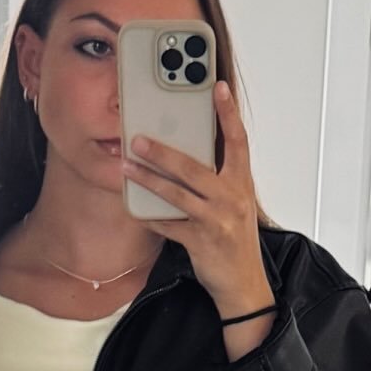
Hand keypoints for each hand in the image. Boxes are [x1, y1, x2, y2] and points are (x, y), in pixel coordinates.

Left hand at [120, 80, 276, 359]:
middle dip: (163, 151)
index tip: (216, 87)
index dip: (228, 113)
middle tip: (137, 138)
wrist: (243, 283)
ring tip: (126, 167)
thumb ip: (216, 179)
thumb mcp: (235, 203)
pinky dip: (150, 217)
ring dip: (147, 180)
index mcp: (242, 182)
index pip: (238, 140)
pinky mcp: (200, 241)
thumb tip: (184, 155)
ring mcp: (216, 220)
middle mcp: (232, 197)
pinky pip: (168, 225)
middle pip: (194, 167)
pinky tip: (133, 209)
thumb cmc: (235, 239)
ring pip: (176, 194)